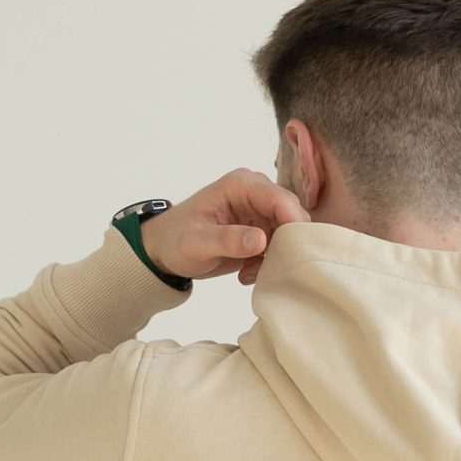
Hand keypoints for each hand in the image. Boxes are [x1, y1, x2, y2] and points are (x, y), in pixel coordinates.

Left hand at [141, 171, 308, 287]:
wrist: (165, 249)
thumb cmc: (176, 240)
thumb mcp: (197, 243)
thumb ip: (228, 240)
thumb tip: (260, 241)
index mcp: (242, 186)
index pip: (281, 200)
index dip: (294, 224)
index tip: (294, 253)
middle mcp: (256, 194)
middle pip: (292, 216)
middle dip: (286, 245)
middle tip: (268, 270)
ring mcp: (260, 213)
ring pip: (288, 235)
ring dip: (276, 258)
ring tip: (249, 273)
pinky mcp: (261, 231)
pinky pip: (278, 248)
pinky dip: (268, 264)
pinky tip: (246, 274)